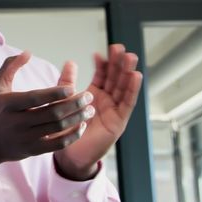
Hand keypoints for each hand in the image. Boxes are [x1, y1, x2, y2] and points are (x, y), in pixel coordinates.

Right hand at [0, 51, 94, 172]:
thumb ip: (10, 66)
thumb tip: (28, 52)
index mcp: (8, 103)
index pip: (35, 98)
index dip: (55, 93)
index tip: (72, 88)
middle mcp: (16, 121)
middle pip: (52, 113)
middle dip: (74, 104)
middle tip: (88, 97)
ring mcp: (25, 137)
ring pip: (57, 128)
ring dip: (77, 118)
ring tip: (89, 109)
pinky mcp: (32, 149)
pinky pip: (57, 144)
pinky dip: (72, 135)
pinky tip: (81, 126)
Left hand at [55, 44, 141, 179]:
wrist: (70, 154)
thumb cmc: (69, 129)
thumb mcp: (66, 101)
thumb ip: (67, 82)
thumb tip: (69, 61)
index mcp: (94, 95)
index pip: (102, 75)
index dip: (102, 64)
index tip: (100, 52)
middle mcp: (107, 101)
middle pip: (115, 78)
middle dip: (118, 63)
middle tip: (119, 47)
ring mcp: (114, 110)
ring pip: (123, 87)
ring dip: (127, 72)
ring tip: (130, 57)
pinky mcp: (119, 121)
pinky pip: (127, 103)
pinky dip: (132, 89)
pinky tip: (135, 76)